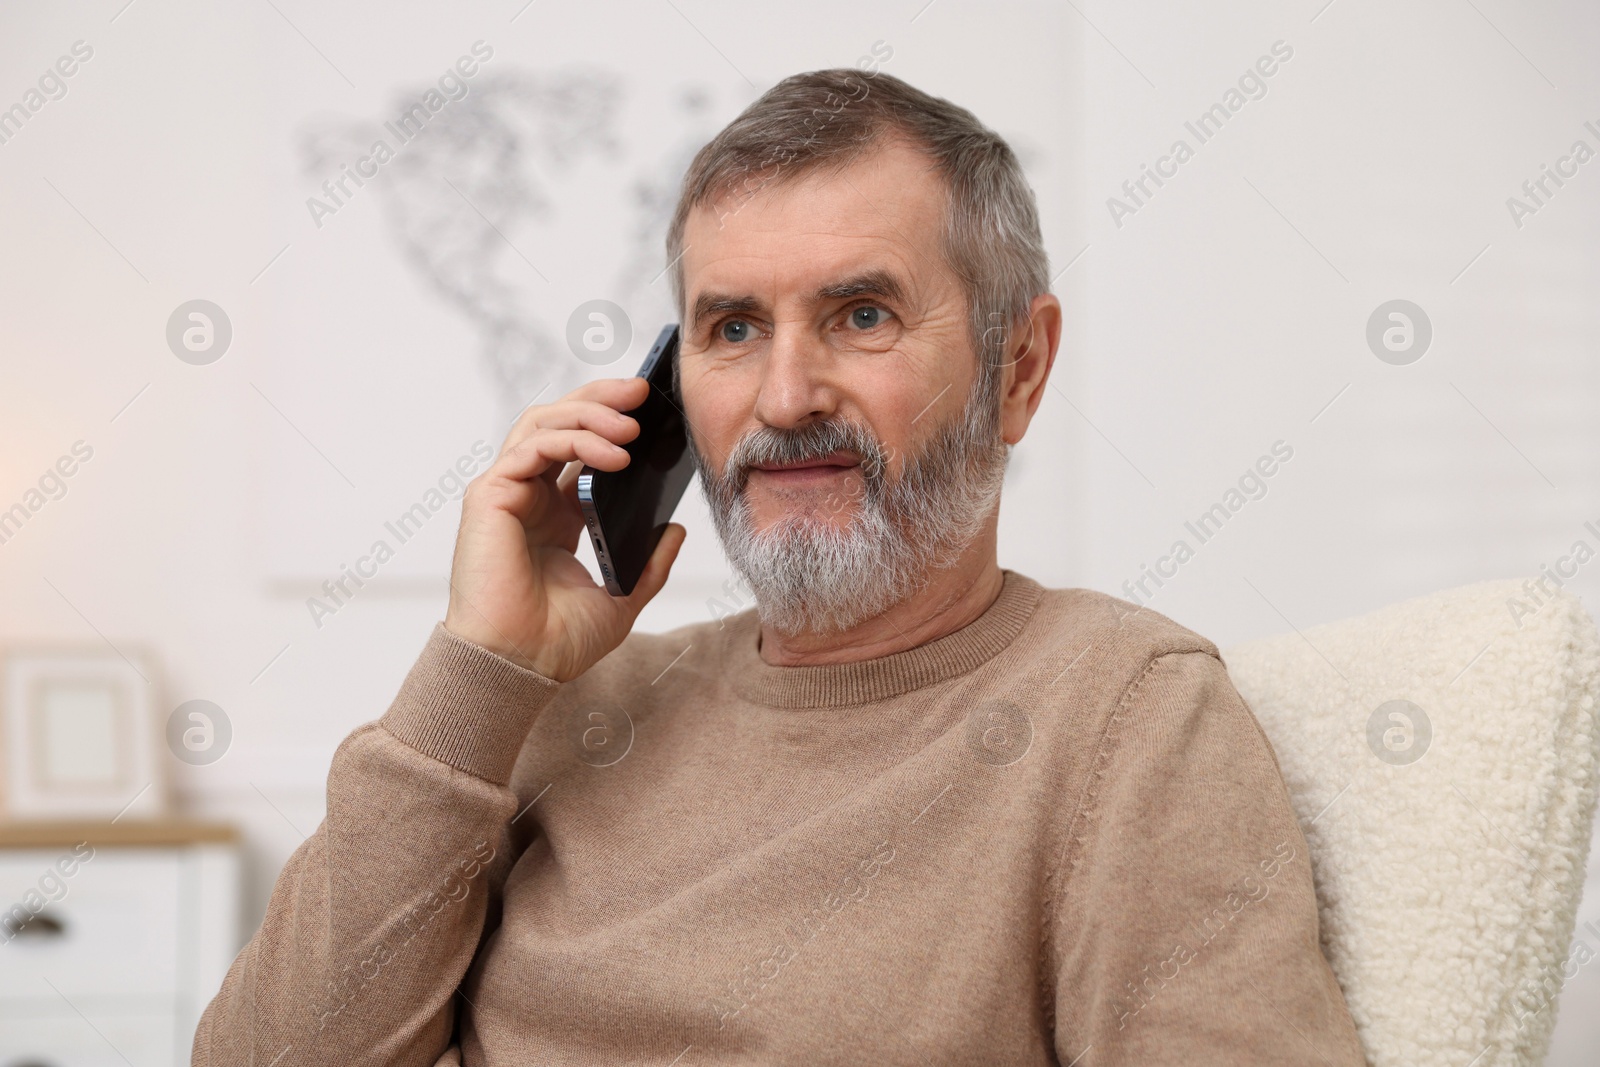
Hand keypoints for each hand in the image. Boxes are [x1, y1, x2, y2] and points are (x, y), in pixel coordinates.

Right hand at [443, 377, 685, 681]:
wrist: (520, 669)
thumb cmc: (556, 642)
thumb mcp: (622, 596)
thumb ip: (650, 563)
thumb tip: (676, 529)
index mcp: (555, 515)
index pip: (578, 447)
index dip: (609, 420)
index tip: (650, 408)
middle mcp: (528, 497)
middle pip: (558, 421)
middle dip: (600, 397)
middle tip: (643, 391)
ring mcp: (506, 493)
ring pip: (542, 423)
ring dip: (590, 413)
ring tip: (633, 426)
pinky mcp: (489, 497)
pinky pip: (532, 447)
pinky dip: (574, 440)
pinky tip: (613, 454)